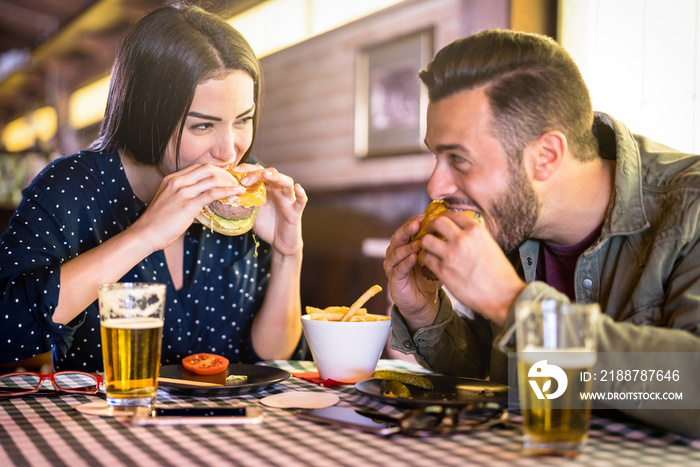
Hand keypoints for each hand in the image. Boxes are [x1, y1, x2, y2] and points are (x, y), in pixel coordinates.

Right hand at [130, 164, 243, 251]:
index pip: (199, 167)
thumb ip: (186, 202)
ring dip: (229, 182)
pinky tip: (237, 192)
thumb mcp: (170, 205)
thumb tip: (202, 210)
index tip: (226, 177)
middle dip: (225, 173)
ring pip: (212, 178)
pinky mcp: (188, 203)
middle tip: (235, 182)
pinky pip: (213, 193)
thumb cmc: (157, 224)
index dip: (215, 170)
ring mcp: (182, 191)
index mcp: (172, 179)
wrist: (145, 234)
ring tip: (239, 187)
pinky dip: (228, 191)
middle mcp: (177, 181)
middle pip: (207, 168)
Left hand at [234, 164, 306, 256]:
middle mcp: (278, 191)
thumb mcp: (251, 212)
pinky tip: (297, 188)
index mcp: (267, 189)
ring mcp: (288, 200)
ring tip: (266, 174)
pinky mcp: (296, 211)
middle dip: (256, 173)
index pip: (259, 172)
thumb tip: (224, 196)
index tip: (233, 171)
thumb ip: (243, 203)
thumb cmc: (267, 226)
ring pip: (286, 182)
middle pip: (271, 173)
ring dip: (276, 177)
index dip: (247, 169)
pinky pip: (301, 200)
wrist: (280, 242)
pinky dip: (301, 193)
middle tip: (243, 180)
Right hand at [383, 215, 441, 329]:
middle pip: (398, 237)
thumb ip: (437, 244)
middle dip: (407, 229)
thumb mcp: (435, 258)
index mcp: (404, 245)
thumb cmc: (429, 277)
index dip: (414, 222)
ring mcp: (392, 266)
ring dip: (407, 246)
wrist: (424, 302)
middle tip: (417, 224)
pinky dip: (406, 262)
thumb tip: (451, 226)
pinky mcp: (394, 280)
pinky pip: (398, 269)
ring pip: (395, 252)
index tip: (424, 215)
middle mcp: (395, 253)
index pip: (407, 230)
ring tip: (419, 242)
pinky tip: (414, 258)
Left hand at [420, 212, 524, 325]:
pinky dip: (427, 259)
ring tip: (430, 249)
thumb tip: (461, 231)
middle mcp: (462, 239)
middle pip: (437, 222)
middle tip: (431, 232)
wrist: (503, 295)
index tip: (443, 224)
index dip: (445, 218)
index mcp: (476, 230)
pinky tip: (432, 263)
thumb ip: (474, 236)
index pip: (453, 214)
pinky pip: (426, 259)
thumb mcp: (490, 245)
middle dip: (431, 226)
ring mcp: (451, 255)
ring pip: (426, 240)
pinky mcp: (443, 271)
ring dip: (426, 243)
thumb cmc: (499, 273)